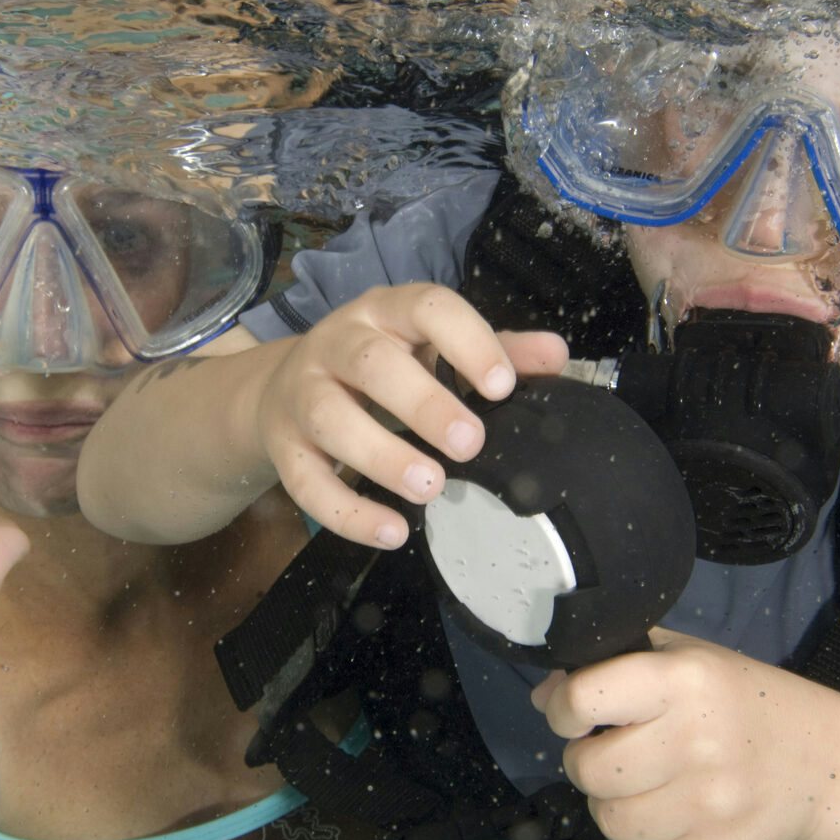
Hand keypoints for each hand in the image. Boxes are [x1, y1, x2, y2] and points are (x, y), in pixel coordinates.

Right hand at [254, 282, 565, 547]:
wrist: (283, 389)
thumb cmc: (381, 368)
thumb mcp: (433, 349)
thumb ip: (495, 351)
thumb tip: (557, 357)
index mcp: (386, 312)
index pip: (425, 307)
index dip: (466, 342)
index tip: (502, 385)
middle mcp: (338, 343)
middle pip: (372, 364)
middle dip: (422, 404)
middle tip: (470, 444)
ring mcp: (303, 393)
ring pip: (330, 419)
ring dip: (381, 456)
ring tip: (431, 488)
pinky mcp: (283, 445)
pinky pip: (306, 481)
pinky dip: (347, 513)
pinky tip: (393, 531)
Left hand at [532, 628, 839, 839]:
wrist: (822, 762)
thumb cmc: (737, 701)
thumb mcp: (683, 659)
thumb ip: (611, 668)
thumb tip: (543, 697)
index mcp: (683, 679)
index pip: (583, 699)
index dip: (565, 710)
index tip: (578, 714)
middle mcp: (696, 739)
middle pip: (588, 771)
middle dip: (587, 763)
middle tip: (615, 755)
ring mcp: (710, 802)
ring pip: (608, 821)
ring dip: (611, 807)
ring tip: (641, 788)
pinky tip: (666, 818)